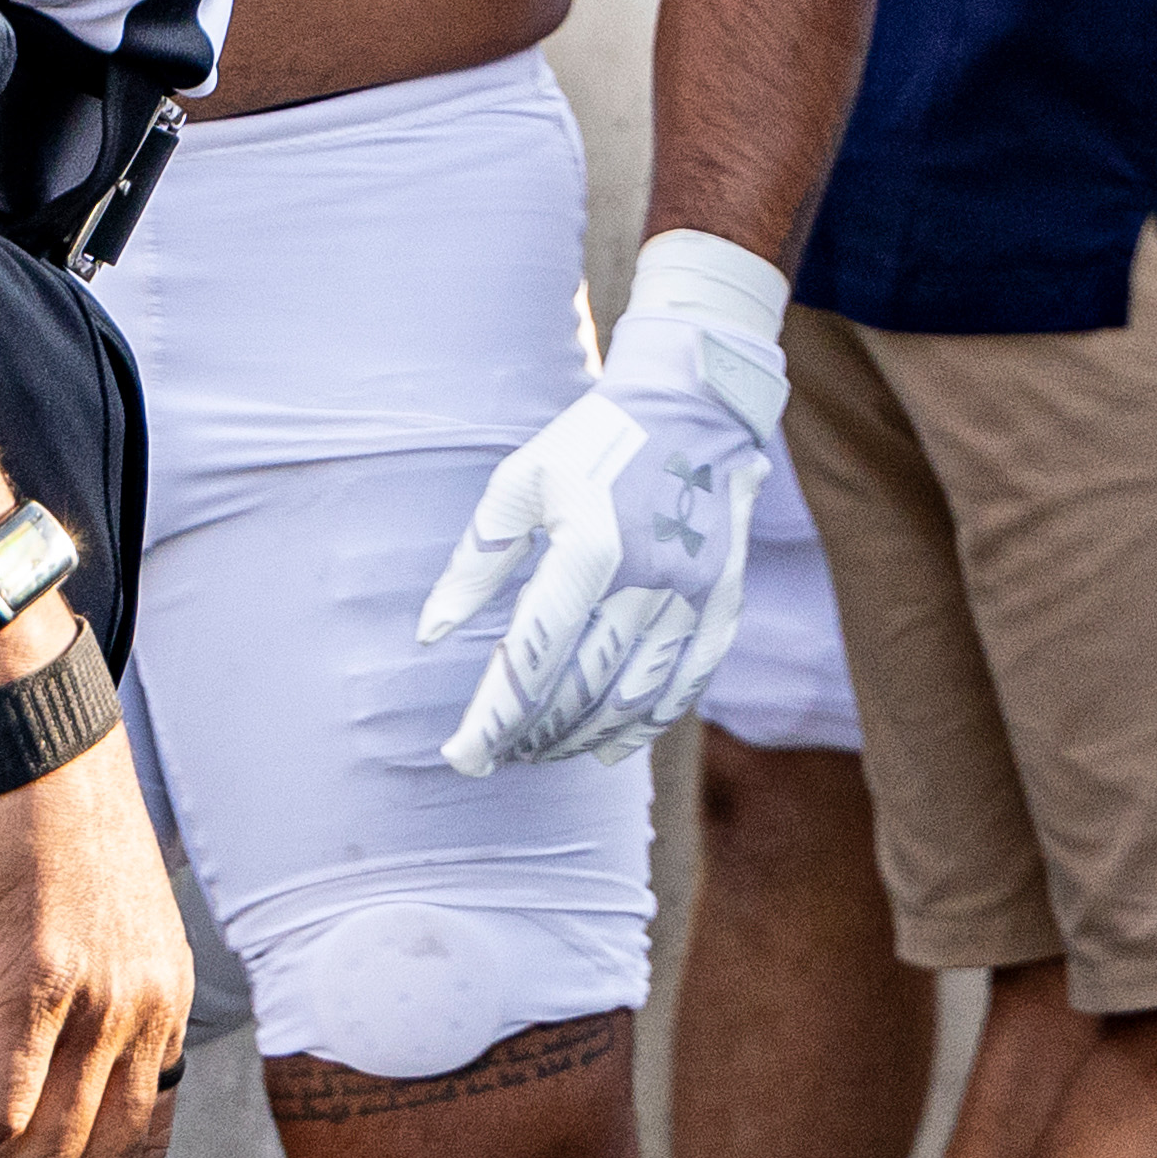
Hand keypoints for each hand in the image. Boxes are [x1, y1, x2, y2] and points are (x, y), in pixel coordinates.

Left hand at [420, 230, 790, 769]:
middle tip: (497, 751)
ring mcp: (693, 591)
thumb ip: (476, 562)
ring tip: (543, 749)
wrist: (696, 402)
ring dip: (583, 735)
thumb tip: (432, 635)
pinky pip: (689, 681)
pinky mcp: (724, 596)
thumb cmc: (592, 441)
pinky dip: (649, 722)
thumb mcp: (519, 484)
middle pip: (581, 688)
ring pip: (634, 696)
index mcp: (589, 547)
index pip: (532, 659)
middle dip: (532, 734)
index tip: (461, 756)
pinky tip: (613, 745)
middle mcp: (648, 578)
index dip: (493, 718)